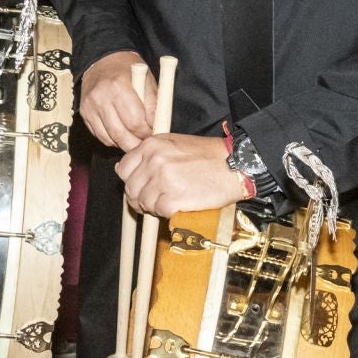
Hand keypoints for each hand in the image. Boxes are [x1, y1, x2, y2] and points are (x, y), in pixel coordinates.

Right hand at [79, 51, 155, 151]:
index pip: (135, 121)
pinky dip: (113, 140)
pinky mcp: (84, 114)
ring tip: (136, 139)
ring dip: (125, 144)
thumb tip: (158, 128)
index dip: (147, 132)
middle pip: (120, 134)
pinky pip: (100, 136)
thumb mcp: (147, 79)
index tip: (155, 133)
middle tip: (147, 143)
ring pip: (109, 139)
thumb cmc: (129, 70)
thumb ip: (154, 104)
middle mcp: (101, 97)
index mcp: (119, 86)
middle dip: (136, 143)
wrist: (102, 61)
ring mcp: (90, 107)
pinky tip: (122, 134)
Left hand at [117, 134, 250, 218]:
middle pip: (130, 189)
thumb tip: (121, 169)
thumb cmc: (209, 156)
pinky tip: (180, 205)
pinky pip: (158, 212)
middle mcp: (154, 161)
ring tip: (172, 201)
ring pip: (143, 203)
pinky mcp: (172, 199)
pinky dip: (167, 213)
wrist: (235, 165)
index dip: (132, 181)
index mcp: (151, 145)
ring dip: (154, 207)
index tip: (143, 187)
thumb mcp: (174, 145)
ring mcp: (162, 180)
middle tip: (157, 200)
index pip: (123, 169)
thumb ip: (149, 156)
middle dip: (140, 198)